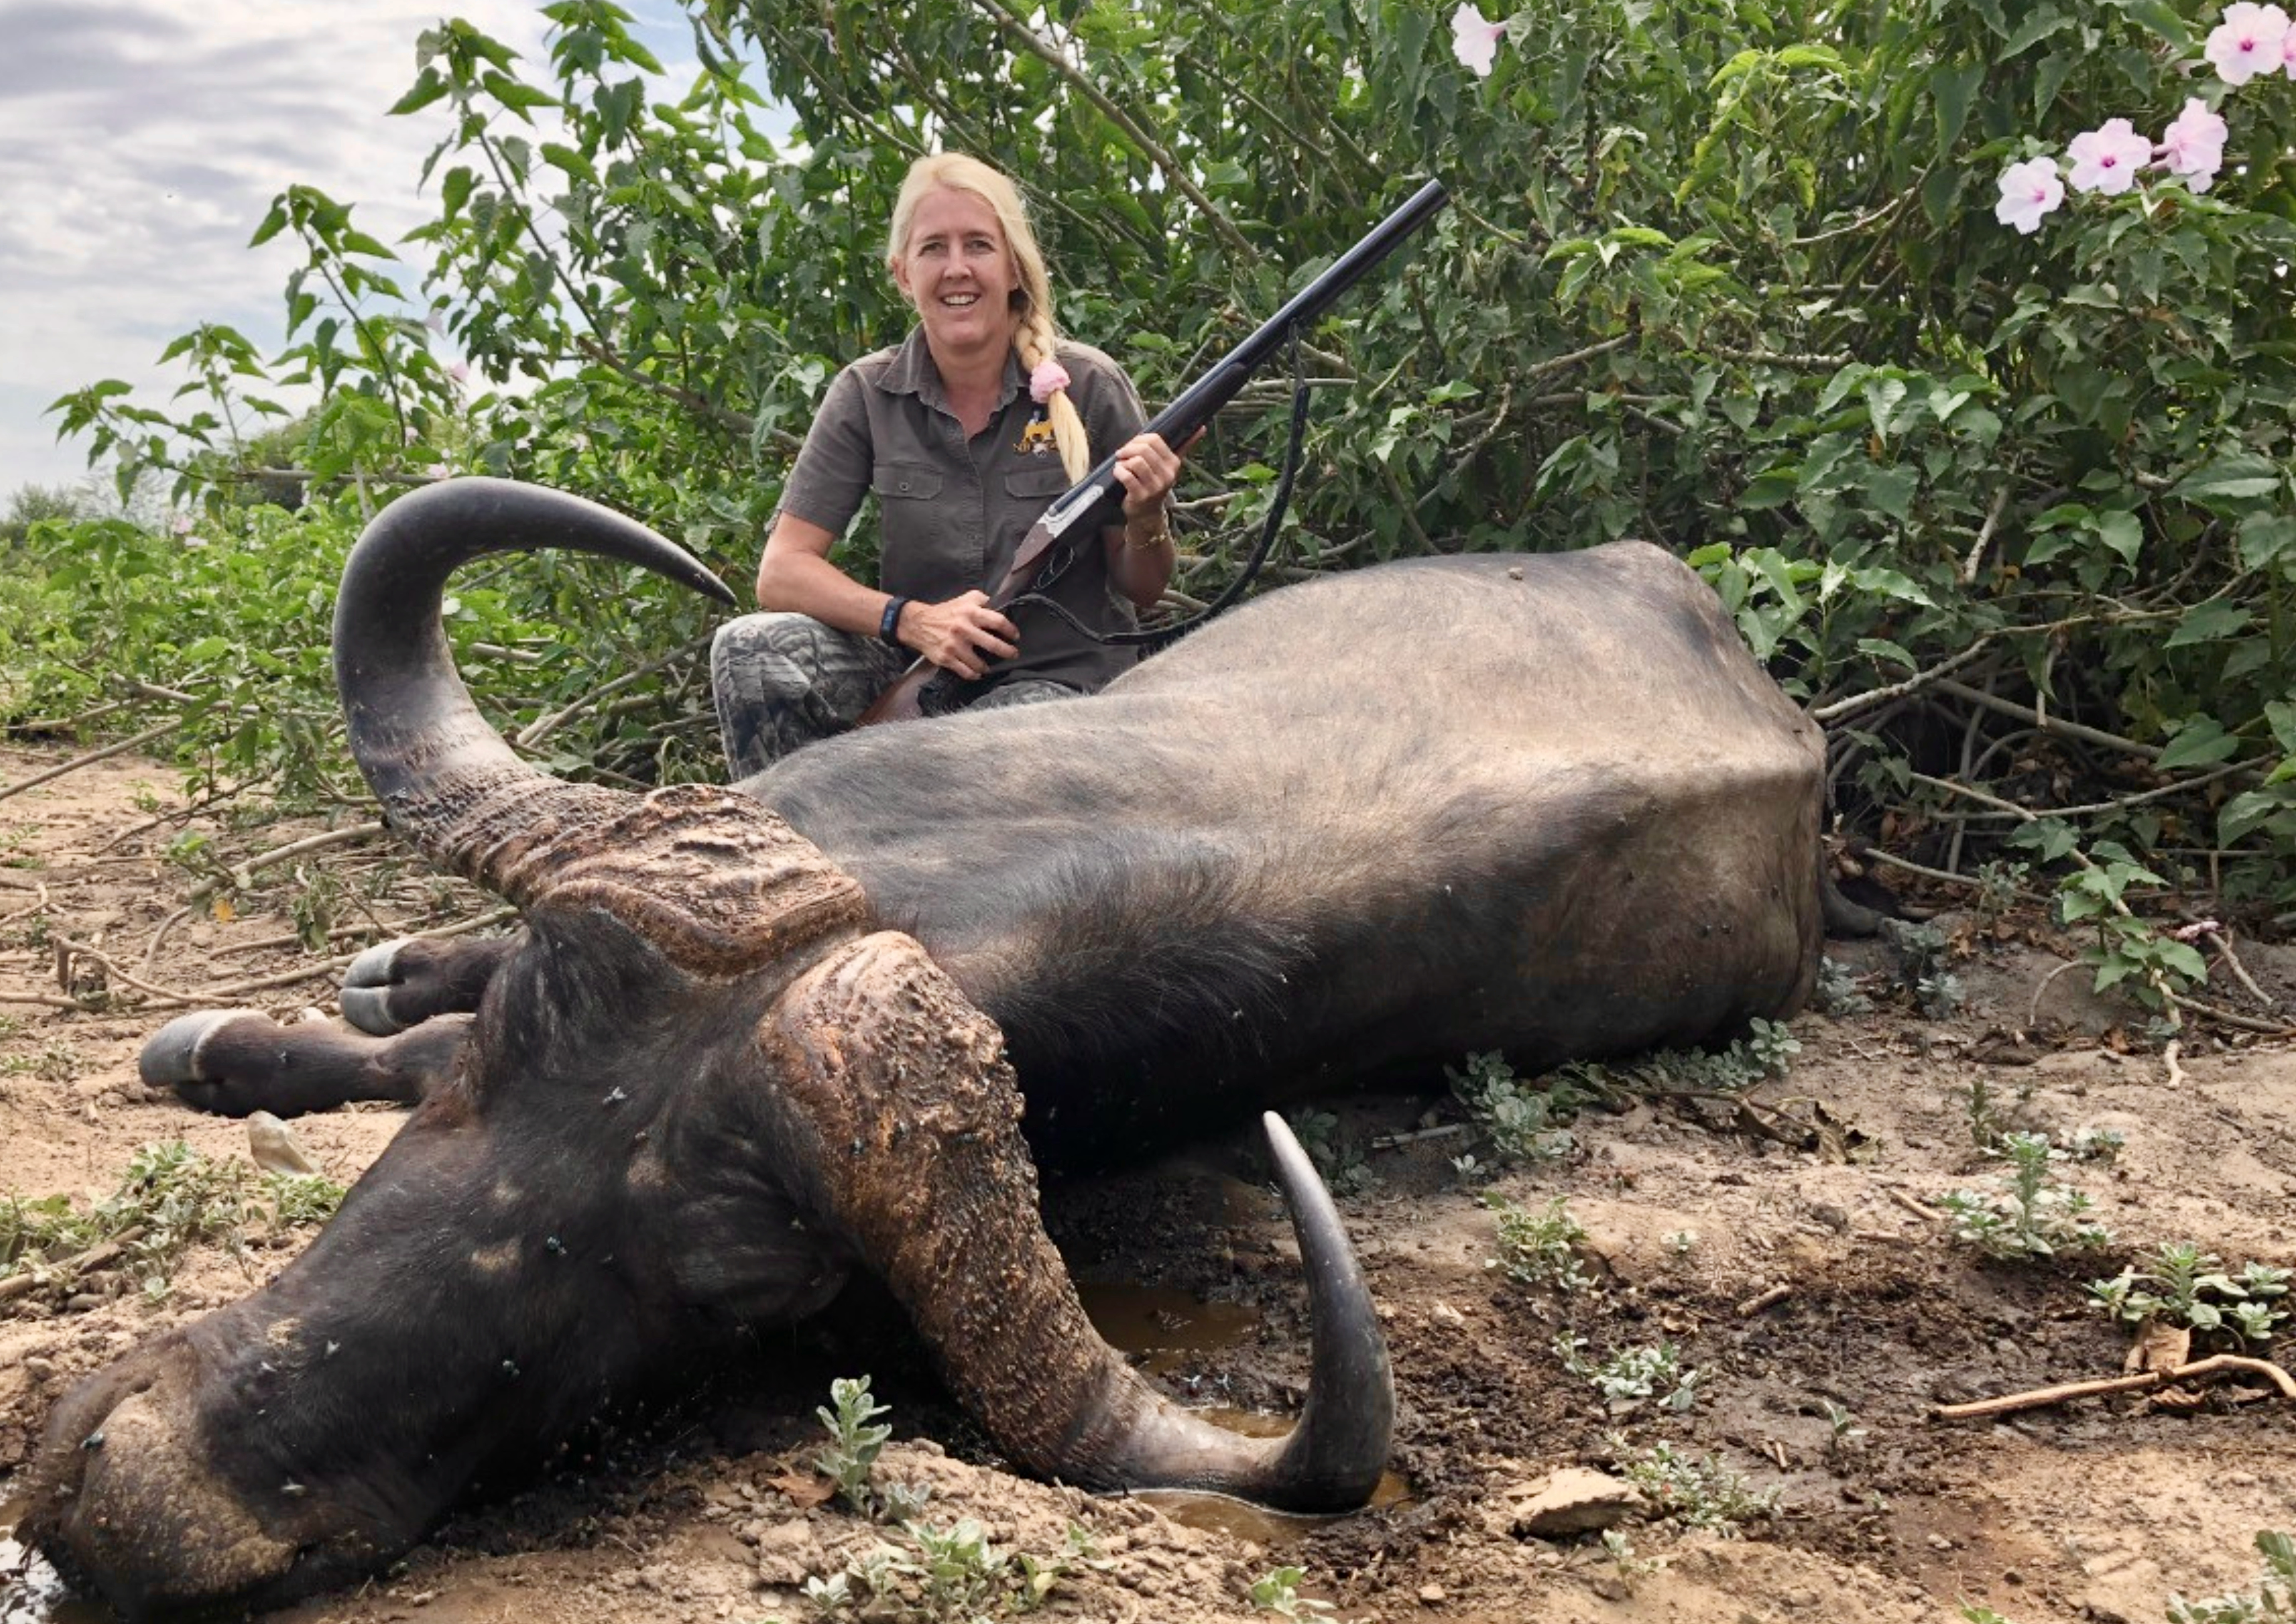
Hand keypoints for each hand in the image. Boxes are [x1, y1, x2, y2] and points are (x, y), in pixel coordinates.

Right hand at [901, 590, 1018, 680]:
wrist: (918, 623)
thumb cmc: (944, 612)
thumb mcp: (963, 599)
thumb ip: (981, 600)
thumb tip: (997, 604)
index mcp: (970, 613)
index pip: (998, 621)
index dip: (1010, 630)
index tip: (1015, 636)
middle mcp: (964, 629)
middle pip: (993, 644)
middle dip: (1007, 652)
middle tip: (1013, 654)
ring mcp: (955, 646)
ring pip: (979, 663)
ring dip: (987, 667)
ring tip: (989, 667)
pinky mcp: (946, 658)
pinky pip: (965, 671)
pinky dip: (973, 674)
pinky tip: (976, 673)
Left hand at [1109, 429, 1197, 515]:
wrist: (1147, 513)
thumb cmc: (1155, 484)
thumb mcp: (1169, 466)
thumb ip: (1183, 447)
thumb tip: (1202, 428)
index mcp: (1173, 463)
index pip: (1155, 440)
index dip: (1139, 439)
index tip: (1132, 445)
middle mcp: (1167, 475)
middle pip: (1144, 449)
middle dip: (1128, 449)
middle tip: (1122, 454)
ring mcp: (1155, 487)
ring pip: (1136, 462)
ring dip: (1123, 462)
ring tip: (1122, 465)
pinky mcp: (1141, 496)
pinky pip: (1127, 476)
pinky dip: (1119, 471)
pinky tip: (1118, 473)